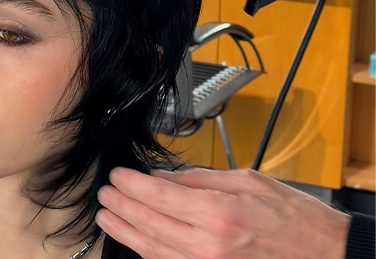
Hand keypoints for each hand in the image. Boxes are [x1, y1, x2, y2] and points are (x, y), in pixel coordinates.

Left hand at [95, 167, 349, 258]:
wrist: (322, 254)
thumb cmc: (290, 215)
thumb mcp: (247, 181)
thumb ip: (200, 179)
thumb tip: (165, 177)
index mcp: (219, 213)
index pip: (159, 195)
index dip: (132, 184)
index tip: (117, 175)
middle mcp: (209, 245)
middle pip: (149, 223)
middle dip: (121, 206)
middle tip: (104, 193)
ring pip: (152, 249)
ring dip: (125, 231)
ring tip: (106, 216)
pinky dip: (146, 250)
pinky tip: (134, 239)